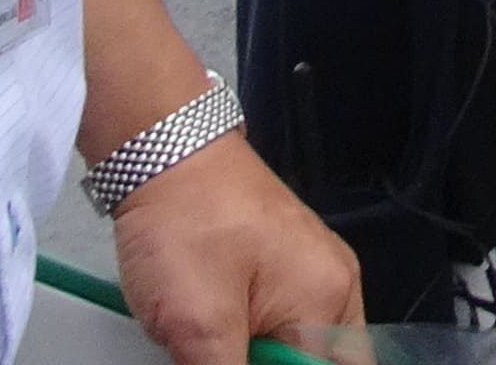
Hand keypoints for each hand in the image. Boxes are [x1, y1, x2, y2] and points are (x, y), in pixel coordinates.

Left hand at [111, 125, 358, 364]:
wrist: (162, 151)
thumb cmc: (186, 224)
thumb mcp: (199, 324)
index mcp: (328, 299)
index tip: (230, 358)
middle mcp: (333, 284)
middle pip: (320, 361)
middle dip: (269, 362)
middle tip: (216, 350)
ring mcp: (310, 268)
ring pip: (298, 346)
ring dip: (254, 353)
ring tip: (207, 339)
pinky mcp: (282, 261)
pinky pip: (281, 321)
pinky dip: (248, 337)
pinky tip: (211, 327)